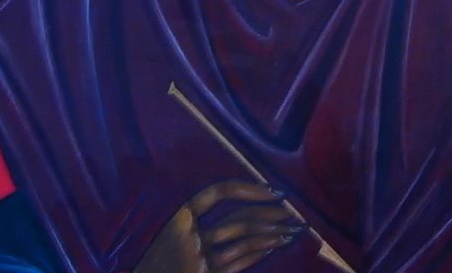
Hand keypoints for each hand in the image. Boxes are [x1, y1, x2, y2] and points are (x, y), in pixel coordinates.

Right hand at [132, 180, 302, 272]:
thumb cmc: (158, 263)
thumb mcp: (169, 237)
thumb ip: (195, 223)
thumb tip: (243, 207)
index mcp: (178, 219)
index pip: (218, 192)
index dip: (248, 189)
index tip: (273, 190)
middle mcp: (189, 237)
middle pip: (239, 218)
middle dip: (270, 214)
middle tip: (292, 213)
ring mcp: (198, 259)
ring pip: (245, 240)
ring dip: (273, 234)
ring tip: (291, 231)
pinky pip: (241, 261)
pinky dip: (259, 252)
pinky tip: (272, 246)